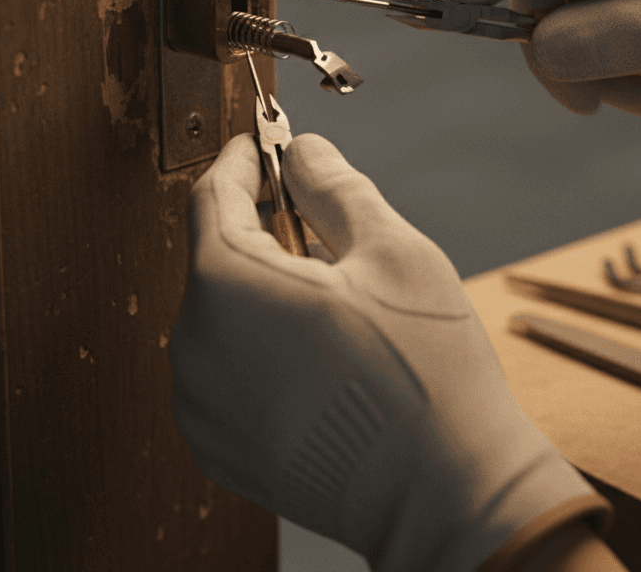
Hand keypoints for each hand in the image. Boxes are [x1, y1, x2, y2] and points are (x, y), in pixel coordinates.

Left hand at [170, 134, 607, 571]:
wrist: (445, 497)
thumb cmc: (424, 372)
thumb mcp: (390, 250)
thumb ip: (334, 187)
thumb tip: (302, 154)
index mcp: (228, 286)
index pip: (213, 196)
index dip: (240, 162)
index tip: (259, 143)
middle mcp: (195, 348)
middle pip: (216, 256)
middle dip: (260, 226)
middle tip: (316, 217)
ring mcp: (201, 406)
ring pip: (222, 313)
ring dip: (262, 288)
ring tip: (331, 294)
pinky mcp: (220, 447)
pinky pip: (225, 367)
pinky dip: (258, 342)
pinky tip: (318, 350)